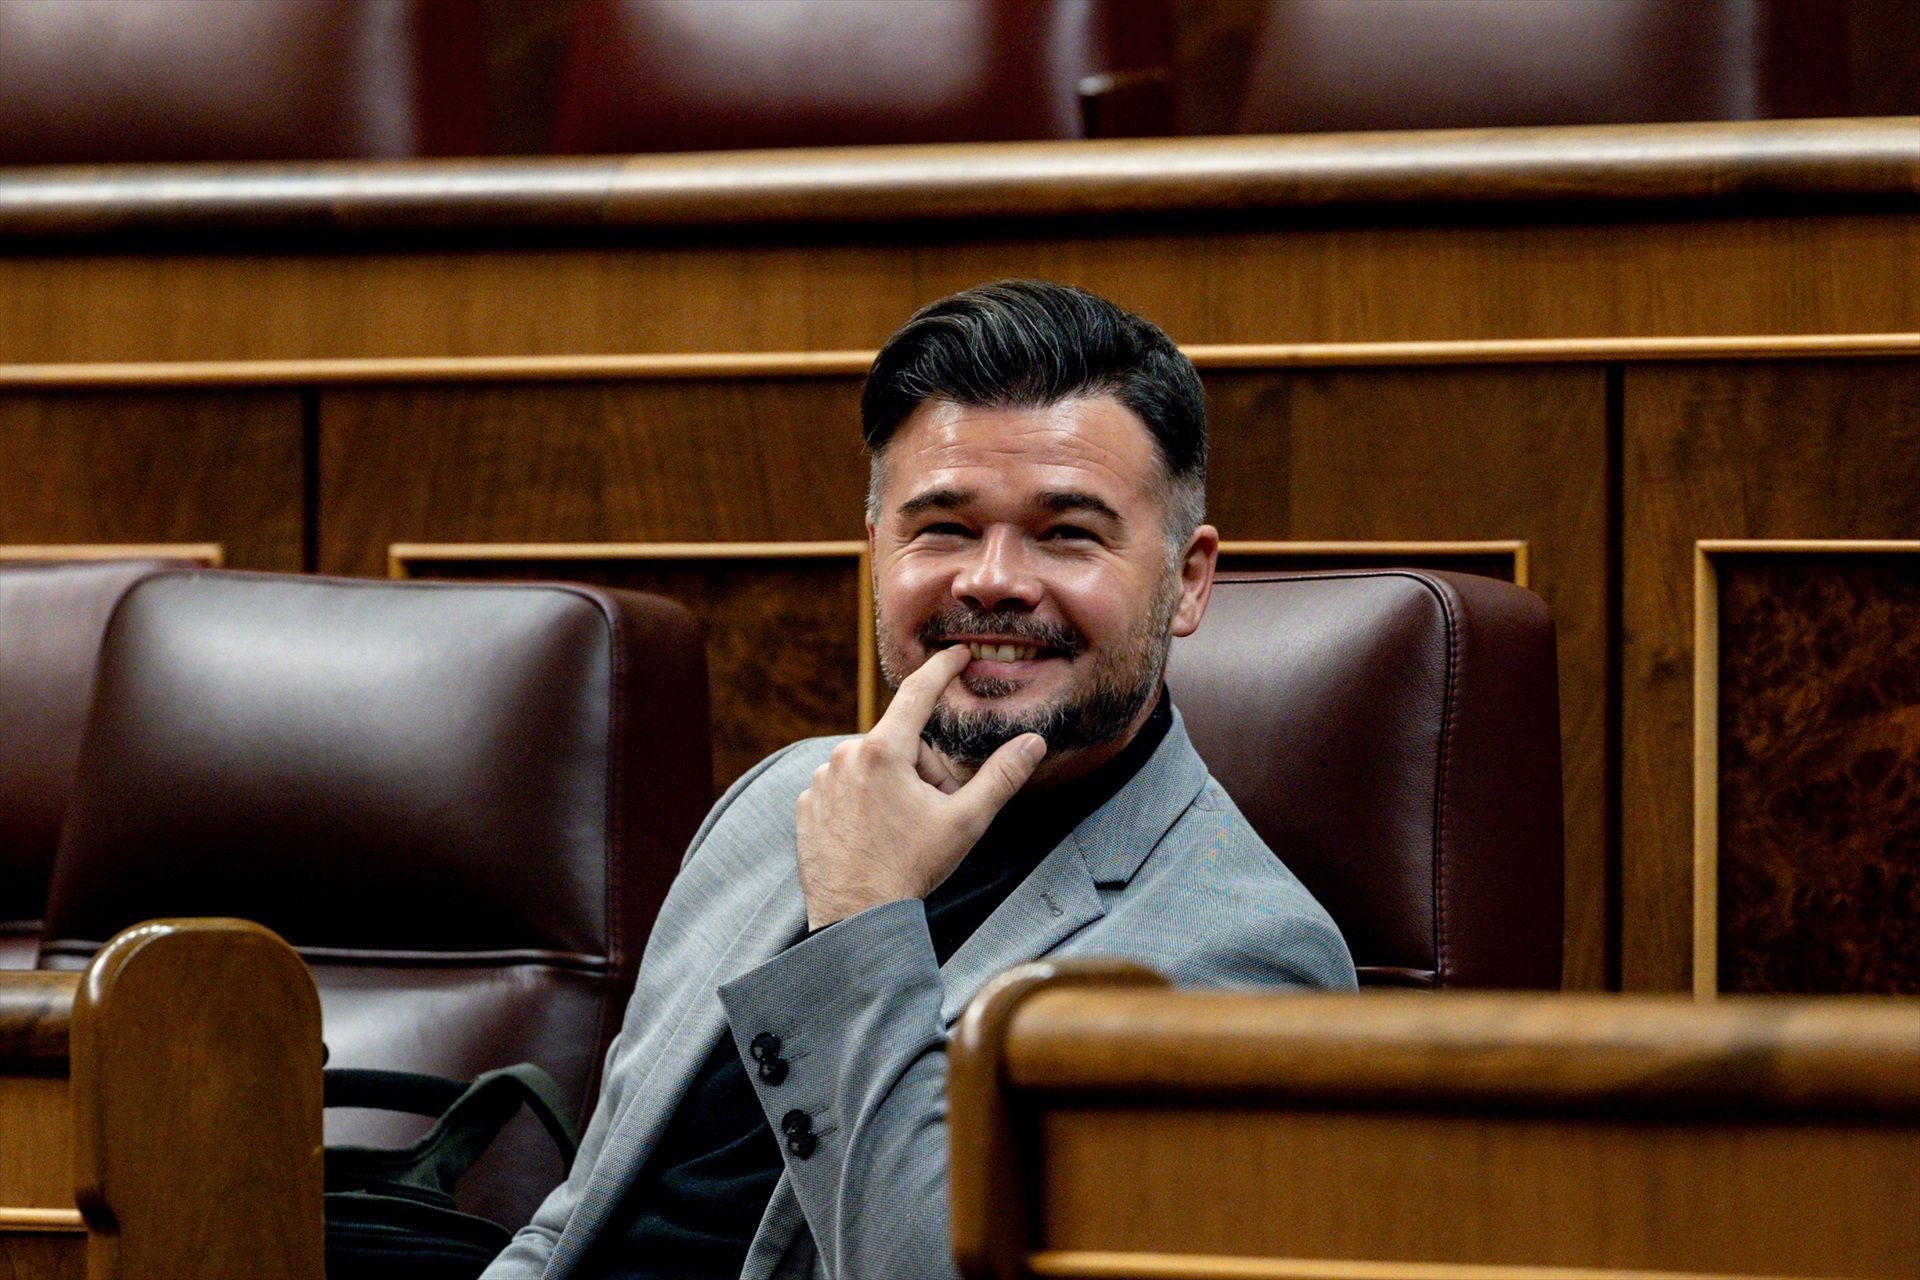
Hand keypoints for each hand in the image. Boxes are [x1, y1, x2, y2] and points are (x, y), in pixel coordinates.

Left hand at [793, 645, 1046, 928]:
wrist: (855, 916)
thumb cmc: (911, 868)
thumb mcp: (965, 822)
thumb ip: (1002, 777)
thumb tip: (1033, 742)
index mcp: (884, 751)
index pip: (917, 693)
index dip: (941, 669)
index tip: (956, 653)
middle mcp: (846, 755)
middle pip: (898, 744)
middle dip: (921, 769)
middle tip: (932, 812)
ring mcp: (821, 780)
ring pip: (870, 766)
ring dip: (890, 786)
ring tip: (898, 831)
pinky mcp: (805, 803)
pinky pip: (842, 787)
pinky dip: (861, 802)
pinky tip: (871, 835)